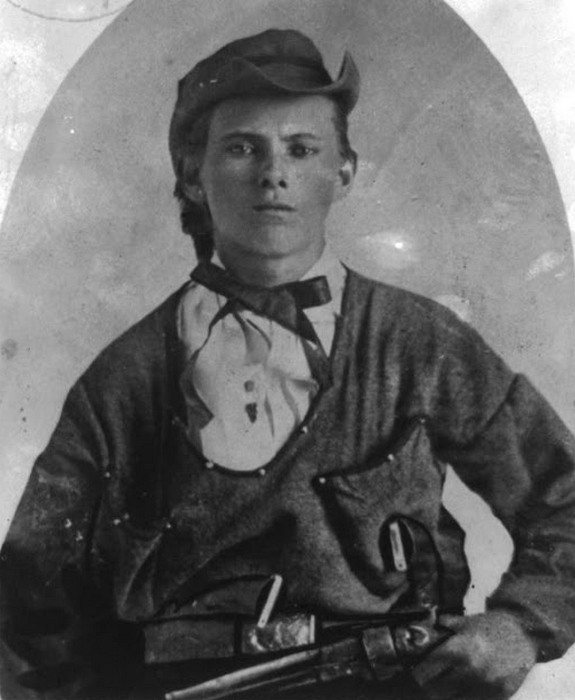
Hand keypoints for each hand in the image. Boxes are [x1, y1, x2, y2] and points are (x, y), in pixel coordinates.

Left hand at [410, 611, 536, 699]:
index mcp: (459, 648)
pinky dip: (466, 698)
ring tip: (445, 688)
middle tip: (428, 684)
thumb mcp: (466, 622)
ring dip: (447, 695)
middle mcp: (471, 669)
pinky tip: (463, 691)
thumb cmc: (492, 625)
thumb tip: (424, 626)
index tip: (416, 674)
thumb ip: (444, 625)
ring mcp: (486, 685)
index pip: (427, 671)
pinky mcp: (500, 695)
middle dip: (430, 688)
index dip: (419, 674)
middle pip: (437, 690)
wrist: (525, 633)